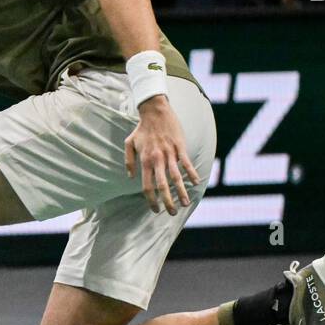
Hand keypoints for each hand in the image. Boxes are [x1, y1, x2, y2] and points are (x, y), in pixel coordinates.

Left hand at [124, 95, 200, 214]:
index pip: (147, 186)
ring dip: (181, 192)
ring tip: (186, 203)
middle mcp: (157, 159)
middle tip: (172, 213)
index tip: (155, 209)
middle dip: (168, 201)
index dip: (151, 200)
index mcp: (145, 161)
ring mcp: (169, 153)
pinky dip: (192, 173)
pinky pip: (187, 163)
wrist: (155, 111)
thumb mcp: (129, 143)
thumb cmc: (141, 129)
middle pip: (162, 185)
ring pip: (176, 177)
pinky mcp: (180, 147)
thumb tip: (130, 177)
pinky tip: (196, 183)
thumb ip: (128, 161)